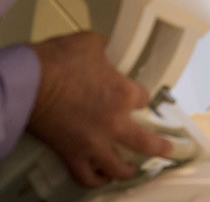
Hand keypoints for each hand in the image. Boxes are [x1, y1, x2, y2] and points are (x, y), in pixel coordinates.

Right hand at [26, 31, 172, 186]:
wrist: (28, 81)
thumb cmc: (58, 60)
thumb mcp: (91, 43)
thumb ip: (105, 50)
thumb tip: (104, 49)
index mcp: (124, 94)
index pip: (145, 100)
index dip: (142, 99)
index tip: (140, 100)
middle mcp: (114, 122)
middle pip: (145, 142)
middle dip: (159, 147)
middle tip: (168, 150)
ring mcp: (94, 141)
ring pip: (118, 166)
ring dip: (128, 170)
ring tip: (132, 170)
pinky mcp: (71, 153)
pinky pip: (86, 175)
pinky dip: (95, 179)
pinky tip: (100, 178)